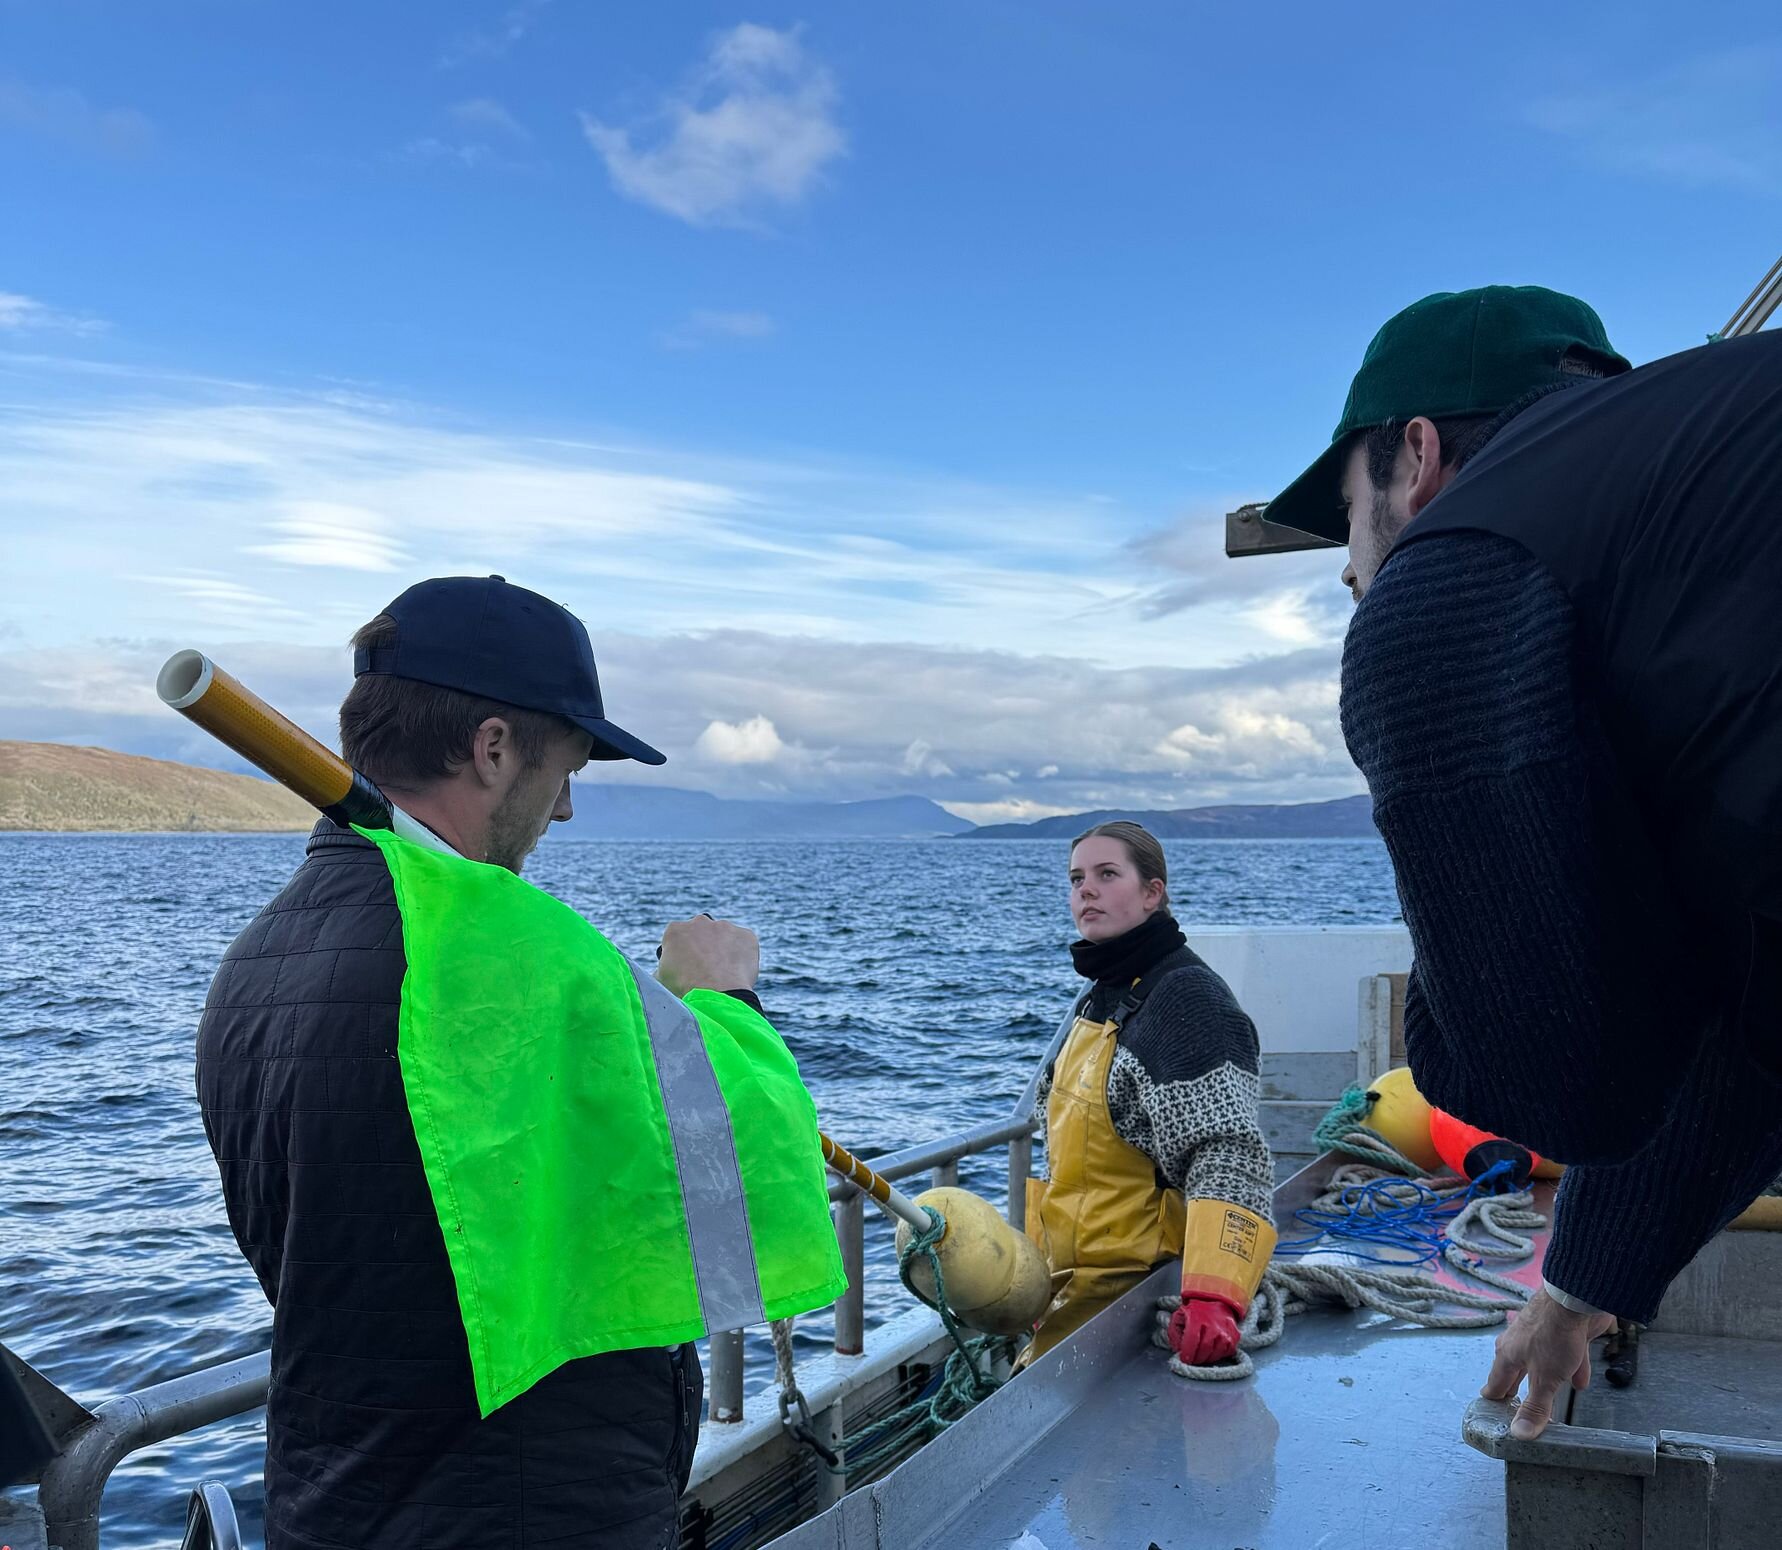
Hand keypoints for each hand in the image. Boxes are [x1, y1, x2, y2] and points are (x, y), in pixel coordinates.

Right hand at [656, 916, 759, 997]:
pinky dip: (743, 956)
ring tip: (724, 976)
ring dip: (724, 951)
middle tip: (707, 971)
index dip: (682, 954)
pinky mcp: (746, 935)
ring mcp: (725, 927)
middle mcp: (700, 922)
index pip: (678, 938)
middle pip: (702, 934)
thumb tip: (667, 970)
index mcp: (675, 930)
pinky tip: (738, 973)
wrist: (715, 996)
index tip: (687, 969)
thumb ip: (663, 968)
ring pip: (725, 938)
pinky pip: (744, 944)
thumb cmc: (684, 990)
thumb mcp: (660, 981)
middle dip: (704, 948)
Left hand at [1168, 1295, 1241, 1365]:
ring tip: (1201, 1356)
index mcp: (1197, 1317)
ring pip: (1217, 1352)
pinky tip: (1212, 1352)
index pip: (1192, 1339)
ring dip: (1208, 1358)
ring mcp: (1226, 1329)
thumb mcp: (1179, 1317)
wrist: (1215, 1300)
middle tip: (1192, 1361)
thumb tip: (1178, 1349)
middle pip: (1205, 1348)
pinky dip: (1220, 1355)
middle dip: (1197, 1358)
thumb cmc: (1194, 1312)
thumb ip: (1174, 1332)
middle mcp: (1213, 1323)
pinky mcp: (1235, 1335)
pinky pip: (1228, 1351)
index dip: (1188, 1352)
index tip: (1184, 1360)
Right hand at [1481, 1287, 1615, 1438]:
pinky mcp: (1560, 1330)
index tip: (1494, 1416)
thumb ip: (1535, 1407)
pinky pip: (1562, 1354)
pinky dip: (1569, 1368)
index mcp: (1507, 1356)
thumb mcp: (1545, 1379)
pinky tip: (1580, 1380)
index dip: (1495, 1401)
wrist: (1574, 1299)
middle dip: (1518, 1389)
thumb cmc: (1552, 1337)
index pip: (1495, 1384)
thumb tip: (1519, 1434)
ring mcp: (1538, 1335)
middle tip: (1518, 1406)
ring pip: (1539, 1362)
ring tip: (1551, 1396)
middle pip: (1516, 1372)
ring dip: (1545, 1379)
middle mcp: (1518, 1344)